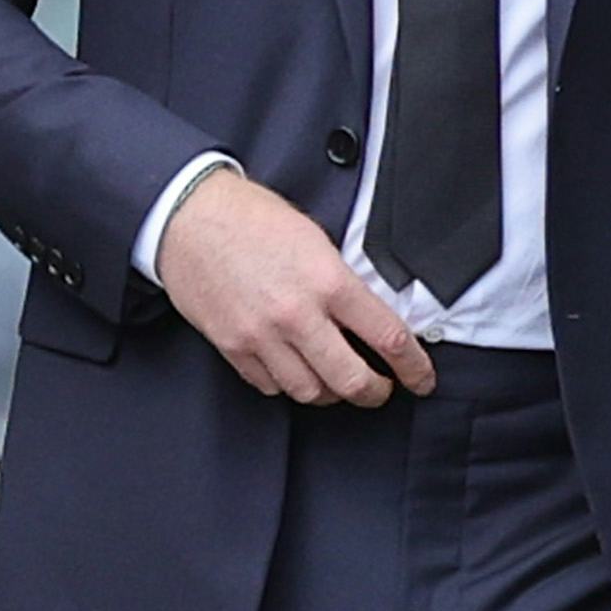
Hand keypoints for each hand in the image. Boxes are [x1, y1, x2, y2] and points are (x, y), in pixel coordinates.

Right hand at [156, 167, 436, 405]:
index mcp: (329, 282)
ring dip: (331, 392)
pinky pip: (271, 386)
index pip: (389, 339)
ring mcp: (263, 336)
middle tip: (380, 389)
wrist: (189, 217)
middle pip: (352, 381)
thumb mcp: (316, 240)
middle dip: (375, 393)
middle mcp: (298, 315)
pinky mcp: (233, 347)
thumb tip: (371, 320)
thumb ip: (344, 283)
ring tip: (335, 378)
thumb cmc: (252, 219)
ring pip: (311, 392)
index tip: (422, 379)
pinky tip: (294, 368)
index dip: (415, 368)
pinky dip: (289, 384)